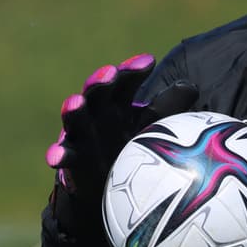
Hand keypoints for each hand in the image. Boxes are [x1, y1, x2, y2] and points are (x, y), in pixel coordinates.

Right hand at [46, 54, 197, 197]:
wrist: (110, 184)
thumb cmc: (134, 146)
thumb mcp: (153, 127)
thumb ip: (168, 108)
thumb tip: (191, 87)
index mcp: (119, 102)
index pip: (125, 81)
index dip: (133, 70)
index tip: (148, 62)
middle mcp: (98, 113)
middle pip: (98, 92)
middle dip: (101, 81)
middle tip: (109, 74)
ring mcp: (82, 134)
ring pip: (76, 119)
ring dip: (74, 110)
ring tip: (75, 102)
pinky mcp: (72, 159)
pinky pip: (64, 156)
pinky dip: (59, 154)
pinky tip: (56, 157)